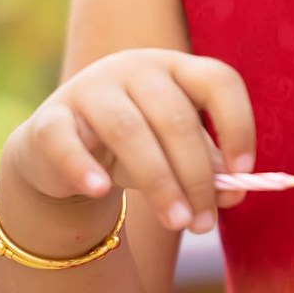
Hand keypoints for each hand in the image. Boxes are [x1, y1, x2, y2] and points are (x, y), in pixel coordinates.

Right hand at [7, 49, 256, 232]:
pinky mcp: (50, 120)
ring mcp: (89, 89)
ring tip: (177, 223)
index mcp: (174, 68)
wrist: (60, 157)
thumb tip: (232, 193)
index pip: (217, 80)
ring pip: (128, 131)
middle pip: (175, 117)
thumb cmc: (133, 151)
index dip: (237, 125)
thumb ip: (207, 168)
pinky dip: (83, 165)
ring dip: (159, 181)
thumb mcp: (175, 155)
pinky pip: (65, 140)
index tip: (243, 173)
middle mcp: (134, 68)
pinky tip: (101, 191)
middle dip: (196, 175)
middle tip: (204, 224)